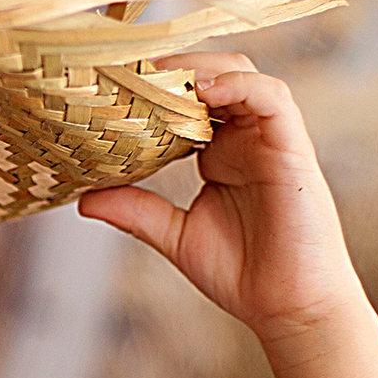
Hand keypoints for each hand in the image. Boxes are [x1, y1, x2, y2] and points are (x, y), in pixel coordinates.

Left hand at [74, 54, 367, 350]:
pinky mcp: (294, 150)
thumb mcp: (176, 236)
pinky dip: (239, 85)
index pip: (189, 99)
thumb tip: (83, 199)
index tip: (111, 84)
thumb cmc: (245, 274)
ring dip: (200, 68)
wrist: (290, 309)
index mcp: (221, 153)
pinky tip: (204, 91)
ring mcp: (271, 141)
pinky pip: (272, 99)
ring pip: (241, 75)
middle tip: (128, 71)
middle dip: (172, 67)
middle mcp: (246, 139)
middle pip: (213, 75)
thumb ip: (136, 211)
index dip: (155, 87)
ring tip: (159, 74)